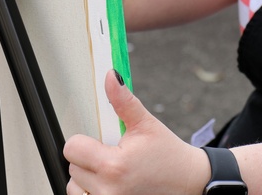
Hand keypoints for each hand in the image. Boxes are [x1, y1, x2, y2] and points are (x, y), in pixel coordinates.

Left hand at [64, 70, 209, 194]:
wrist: (189, 182)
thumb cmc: (168, 155)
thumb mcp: (146, 124)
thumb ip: (123, 100)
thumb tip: (111, 77)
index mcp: (114, 165)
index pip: (73, 148)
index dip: (85, 141)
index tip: (101, 141)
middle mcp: (108, 190)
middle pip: (73, 167)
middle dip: (89, 158)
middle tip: (114, 155)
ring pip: (75, 186)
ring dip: (87, 178)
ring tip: (113, 172)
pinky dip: (93, 191)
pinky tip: (111, 184)